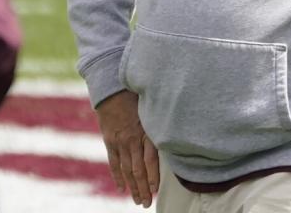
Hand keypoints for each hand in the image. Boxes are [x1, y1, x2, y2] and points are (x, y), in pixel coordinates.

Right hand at [95, 90, 158, 207]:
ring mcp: (120, 142)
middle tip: (147, 204)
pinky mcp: (110, 142)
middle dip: (143, 189)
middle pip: (138, 170)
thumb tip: (181, 135)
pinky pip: (114, 163)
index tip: (156, 191)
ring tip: (138, 201)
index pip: (150, 161)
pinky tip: (122, 189)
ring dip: (132, 187)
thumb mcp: (153, 109)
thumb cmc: (138, 98)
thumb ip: (163, 124)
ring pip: (127, 170)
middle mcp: (132, 140)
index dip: (152, 177)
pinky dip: (118, 177)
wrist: (113, 90)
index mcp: (146, 132)